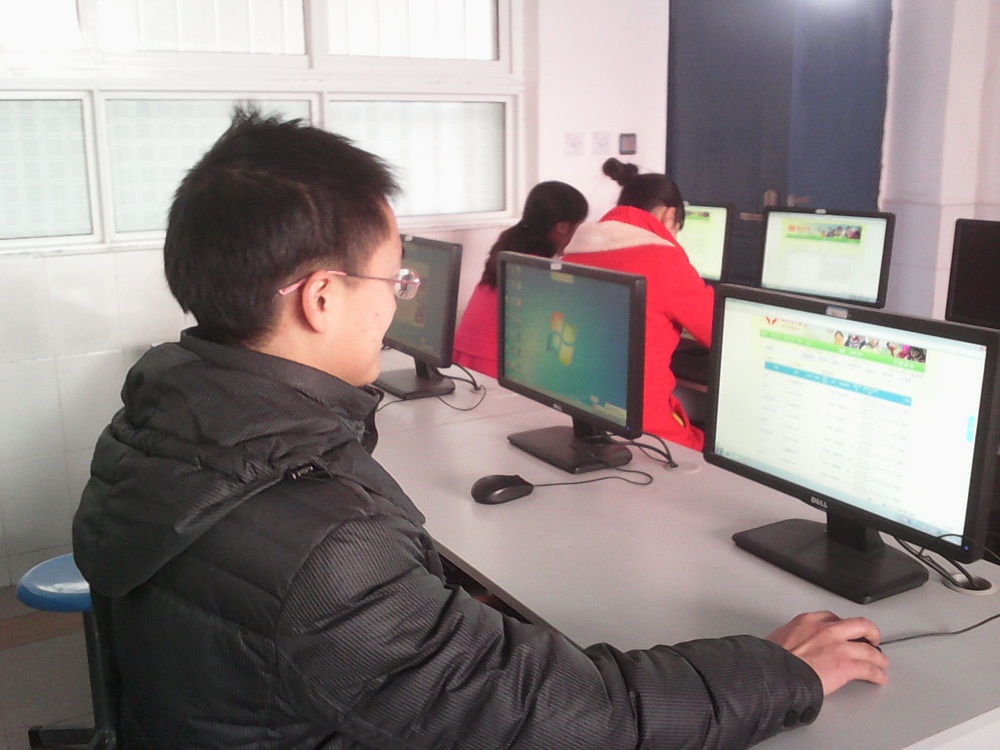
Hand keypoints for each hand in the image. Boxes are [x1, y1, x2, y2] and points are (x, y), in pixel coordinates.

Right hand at [766, 611, 888, 695]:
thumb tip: (790, 649)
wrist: (774, 672)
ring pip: (868, 649)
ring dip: (878, 657)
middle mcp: (826, 630)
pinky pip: (868, 670)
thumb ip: (791, 639)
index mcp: (807, 621)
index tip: (846, 631)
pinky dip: (877, 675)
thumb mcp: (778, 639)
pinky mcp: (846, 666)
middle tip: (873, 640)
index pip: (832, 617)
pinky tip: (879, 678)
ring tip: (882, 663)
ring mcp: (838, 647)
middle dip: (870, 632)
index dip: (843, 625)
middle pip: (859, 625)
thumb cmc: (771, 660)